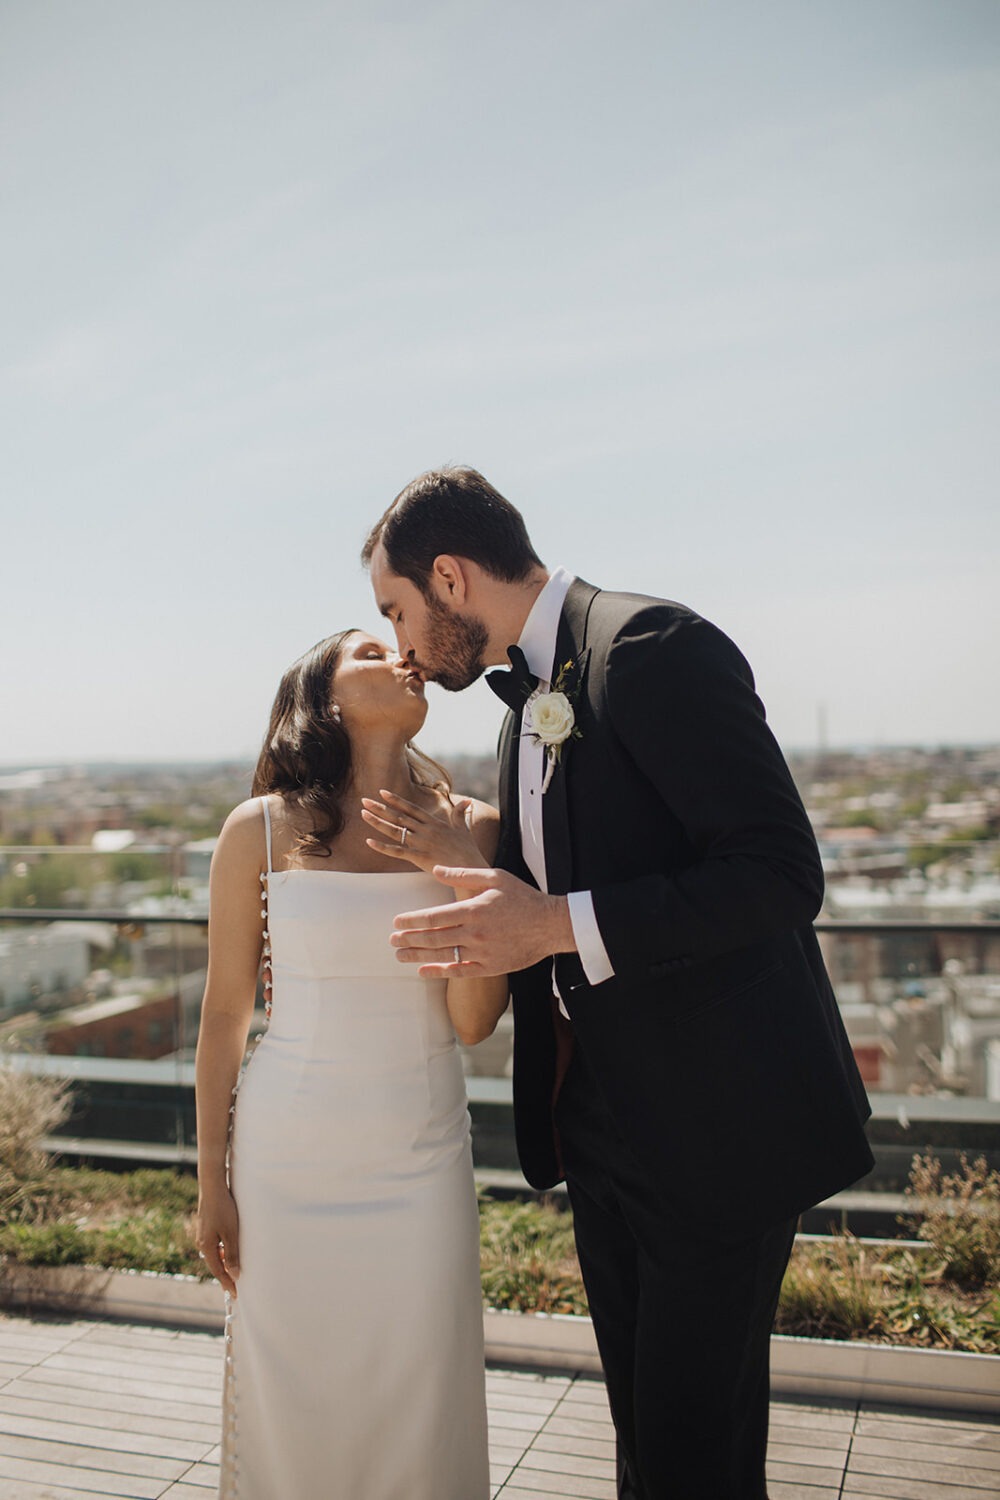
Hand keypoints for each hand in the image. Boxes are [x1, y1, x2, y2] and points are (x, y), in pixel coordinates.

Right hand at [196, 1184, 240, 1297]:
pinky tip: (229, 1251)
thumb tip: (234, 1275)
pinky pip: (214, 1246)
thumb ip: (232, 1254)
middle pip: (215, 1264)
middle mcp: (202, 1243)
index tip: (235, 1294)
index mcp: (207, 1247)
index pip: (218, 1271)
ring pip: (214, 1255)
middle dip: (225, 1276)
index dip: (227, 1283)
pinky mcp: (206, 1227)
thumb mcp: (231, 1232)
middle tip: (234, 1288)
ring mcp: (203, 1235)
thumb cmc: (223, 1208)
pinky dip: (222, 1252)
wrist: (212, 1186)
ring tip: (234, 1271)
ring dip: (224, 1263)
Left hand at [362, 789, 486, 881]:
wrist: (470, 868)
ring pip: (395, 830)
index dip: (396, 800)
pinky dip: (382, 847)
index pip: (411, 808)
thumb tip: (468, 802)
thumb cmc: (467, 849)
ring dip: (377, 822)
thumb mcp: (463, 828)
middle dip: (380, 808)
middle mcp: (425, 830)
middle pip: (399, 816)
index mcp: (434, 822)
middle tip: (364, 800)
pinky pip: (397, 851)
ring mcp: (421, 843)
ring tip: (363, 814)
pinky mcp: (419, 857)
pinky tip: (369, 842)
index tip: (382, 792)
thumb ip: (461, 813)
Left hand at [390, 866, 575, 977]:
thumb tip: (436, 869)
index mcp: (473, 909)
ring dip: (417, 956)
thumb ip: (463, 873)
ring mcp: (482, 952)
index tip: (396, 922)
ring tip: (399, 955)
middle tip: (392, 940)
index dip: (411, 921)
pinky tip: (423, 971)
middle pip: (433, 938)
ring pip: (442, 956)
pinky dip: (439, 972)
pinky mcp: (490, 966)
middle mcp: (475, 933)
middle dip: (409, 939)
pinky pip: (460, 972)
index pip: (434, 917)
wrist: (551, 924)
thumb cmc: (523, 897)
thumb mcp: (495, 876)